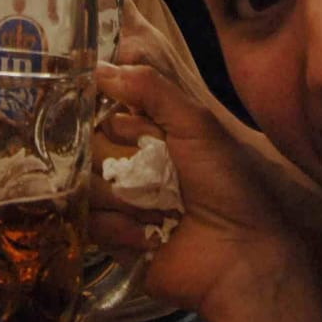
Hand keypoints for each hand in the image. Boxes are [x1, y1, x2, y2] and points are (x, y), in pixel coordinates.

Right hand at [94, 58, 304, 318]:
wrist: (239, 255)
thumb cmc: (225, 184)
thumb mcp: (196, 125)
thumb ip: (151, 89)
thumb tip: (99, 67)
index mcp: (148, 135)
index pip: (101, 113)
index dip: (106, 117)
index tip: (116, 121)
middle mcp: (128, 165)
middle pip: (85, 149)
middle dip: (112, 159)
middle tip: (146, 171)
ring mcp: (116, 203)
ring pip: (81, 186)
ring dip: (120, 197)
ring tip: (157, 209)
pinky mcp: (109, 240)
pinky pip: (87, 224)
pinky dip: (118, 228)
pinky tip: (148, 235)